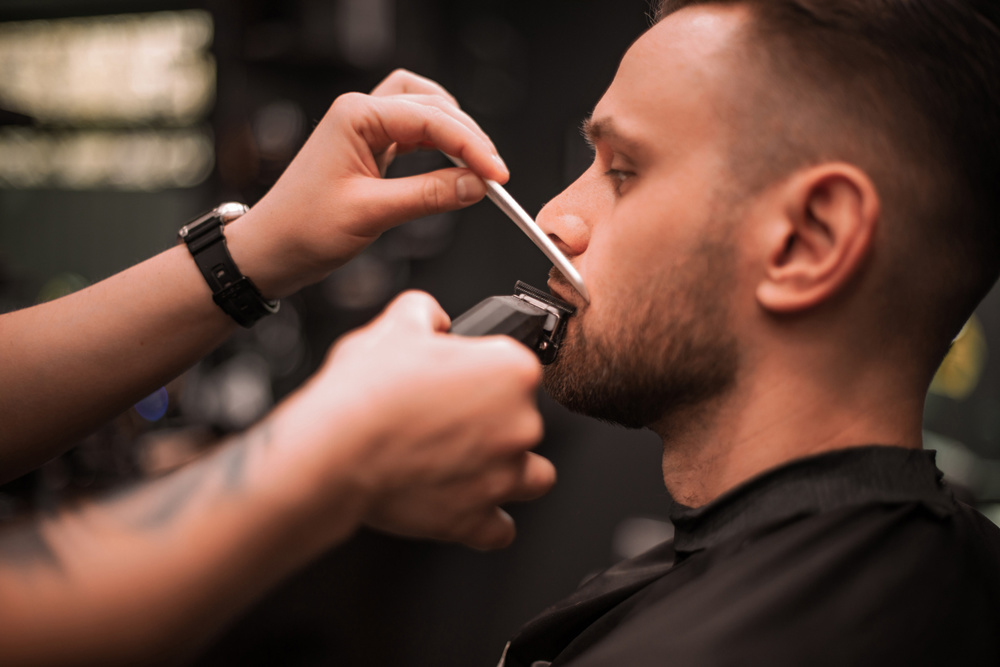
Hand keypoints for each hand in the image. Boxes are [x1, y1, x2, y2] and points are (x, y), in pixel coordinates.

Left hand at [227, 70, 506, 298]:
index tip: (496, 175)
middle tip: (492, 175)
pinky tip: (452, 167)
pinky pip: (414, 134)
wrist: (270, 251)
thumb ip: (429, 196)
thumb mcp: (372, 214)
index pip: (430, 119)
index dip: (471, 147)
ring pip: (426, 113)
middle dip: (468, 138)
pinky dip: (438, 147)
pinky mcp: (369, 149)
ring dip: (455, 135)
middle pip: (433, 106)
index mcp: (356, 116)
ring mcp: (364, 129)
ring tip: (476, 167)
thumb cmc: (302, 229)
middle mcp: (360, 114)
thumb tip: (475, 185)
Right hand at [272, 291, 555, 549]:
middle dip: (495, 422)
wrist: (335, 450)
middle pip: (526, 420)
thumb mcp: (394, 325)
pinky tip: (462, 503)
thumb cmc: (365, 392)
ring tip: (468, 463)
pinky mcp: (477, 520)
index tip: (459, 380)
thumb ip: (424, 311)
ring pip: (532, 476)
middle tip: (448, 420)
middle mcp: (521, 423)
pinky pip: (500, 529)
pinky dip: (485, 520)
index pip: (517, 367)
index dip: (483, 371)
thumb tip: (432, 317)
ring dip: (507, 470)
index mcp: (512, 370)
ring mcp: (503, 476)